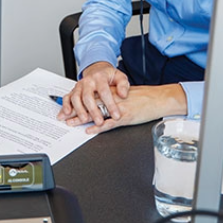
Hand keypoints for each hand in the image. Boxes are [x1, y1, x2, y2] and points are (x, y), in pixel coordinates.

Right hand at [58, 62, 129, 124]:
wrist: (97, 69)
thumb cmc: (109, 76)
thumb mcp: (120, 77)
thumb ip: (123, 85)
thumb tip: (123, 94)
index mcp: (99, 77)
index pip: (104, 91)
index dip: (110, 104)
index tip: (116, 115)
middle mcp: (87, 81)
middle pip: (88, 96)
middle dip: (93, 110)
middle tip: (99, 121)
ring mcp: (79, 86)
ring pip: (76, 97)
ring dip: (79, 110)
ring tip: (84, 120)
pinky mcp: (73, 90)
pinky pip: (67, 97)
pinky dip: (65, 105)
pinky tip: (67, 113)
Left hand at [62, 84, 187, 134]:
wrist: (159, 98)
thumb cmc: (145, 97)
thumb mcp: (126, 93)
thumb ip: (113, 96)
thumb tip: (102, 101)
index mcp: (112, 92)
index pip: (91, 96)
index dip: (78, 102)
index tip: (68, 107)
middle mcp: (112, 99)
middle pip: (89, 104)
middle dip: (75, 111)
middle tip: (63, 116)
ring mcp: (118, 108)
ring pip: (96, 113)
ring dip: (82, 119)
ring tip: (71, 124)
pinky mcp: (125, 117)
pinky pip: (109, 123)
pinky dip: (98, 127)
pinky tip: (89, 130)